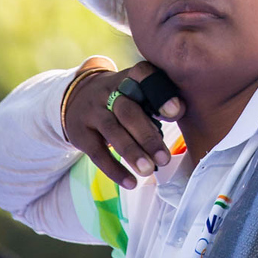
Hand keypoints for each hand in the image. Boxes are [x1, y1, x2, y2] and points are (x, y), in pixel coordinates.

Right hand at [63, 60, 184, 189]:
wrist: (77, 98)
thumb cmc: (121, 98)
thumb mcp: (135, 91)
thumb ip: (156, 98)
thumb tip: (180, 111)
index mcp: (128, 78)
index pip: (142, 75)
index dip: (159, 93)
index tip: (176, 112)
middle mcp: (108, 91)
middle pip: (128, 111)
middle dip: (147, 135)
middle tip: (164, 158)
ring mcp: (92, 111)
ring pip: (112, 131)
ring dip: (132, 152)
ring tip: (148, 170)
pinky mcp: (80, 133)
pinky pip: (97, 152)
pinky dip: (114, 169)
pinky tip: (130, 182)